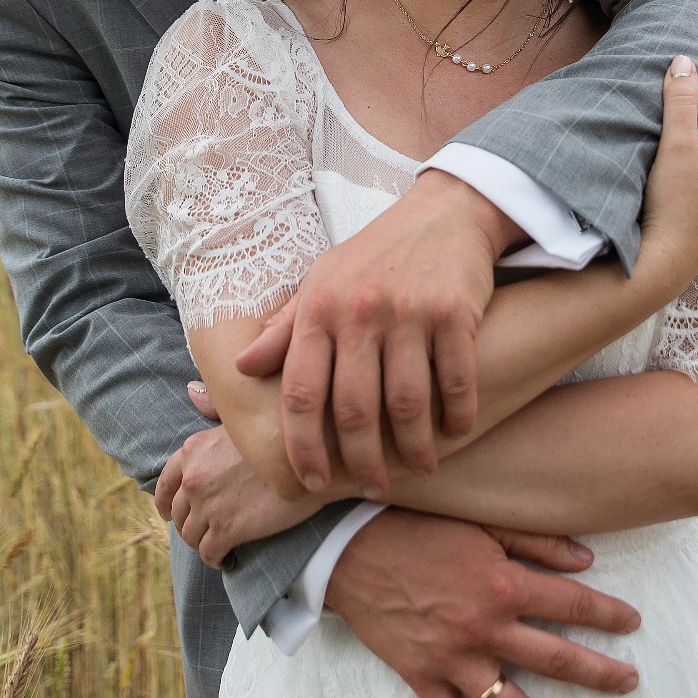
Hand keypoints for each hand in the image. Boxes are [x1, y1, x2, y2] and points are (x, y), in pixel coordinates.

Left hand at [155, 387, 305, 564]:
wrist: (314, 461)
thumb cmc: (283, 435)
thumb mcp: (243, 416)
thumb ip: (213, 409)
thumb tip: (191, 390)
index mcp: (193, 450)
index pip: (164, 484)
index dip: (166, 501)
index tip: (170, 512)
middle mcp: (194, 477)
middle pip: (178, 513)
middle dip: (188, 523)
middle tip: (203, 530)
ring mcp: (208, 505)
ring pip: (190, 536)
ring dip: (201, 542)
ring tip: (217, 545)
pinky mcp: (227, 530)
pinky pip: (209, 553)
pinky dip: (215, 559)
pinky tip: (226, 558)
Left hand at [235, 170, 518, 496]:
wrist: (444, 212)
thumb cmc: (375, 255)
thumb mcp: (321, 282)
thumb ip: (284, 328)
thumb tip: (240, 366)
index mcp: (318, 308)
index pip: (301, 392)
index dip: (302, 445)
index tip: (310, 479)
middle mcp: (358, 312)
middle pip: (354, 410)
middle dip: (362, 460)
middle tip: (371, 485)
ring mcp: (408, 312)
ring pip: (406, 403)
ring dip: (414, 447)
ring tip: (420, 466)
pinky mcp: (454, 312)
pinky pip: (455, 380)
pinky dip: (457, 414)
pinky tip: (456, 432)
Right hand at [324, 507, 641, 697]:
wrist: (354, 553)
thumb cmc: (420, 530)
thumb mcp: (483, 524)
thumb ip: (537, 541)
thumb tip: (588, 559)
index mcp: (504, 585)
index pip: (572, 606)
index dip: (608, 615)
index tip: (632, 624)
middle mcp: (485, 629)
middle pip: (556, 660)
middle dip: (600, 675)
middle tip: (630, 684)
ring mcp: (454, 660)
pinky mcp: (424, 679)